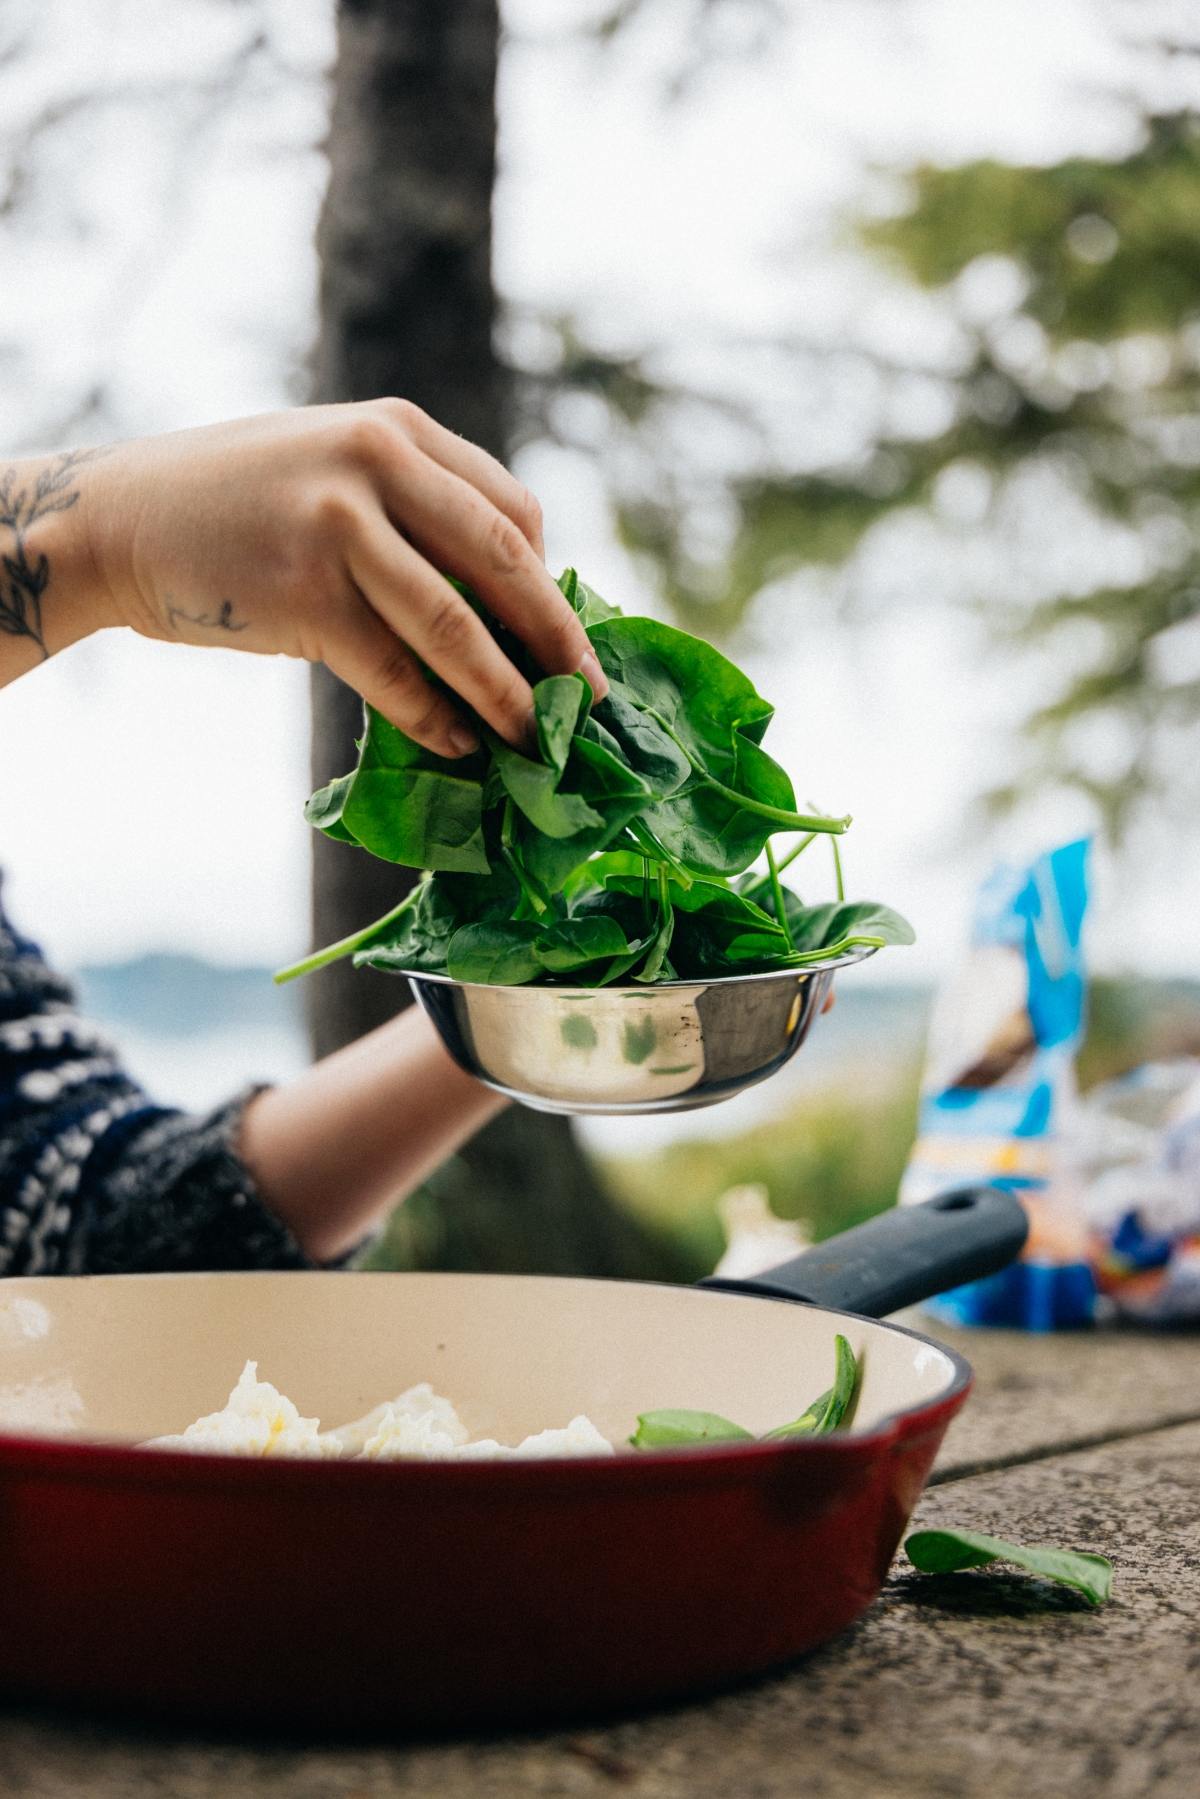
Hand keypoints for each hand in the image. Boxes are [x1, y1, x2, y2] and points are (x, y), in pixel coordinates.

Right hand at [87, 401, 607, 754]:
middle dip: (556, 642)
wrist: (119, 520)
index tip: (565, 641)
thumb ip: (414, 509)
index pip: (513, 508)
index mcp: (400, 429)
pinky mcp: (304, 593)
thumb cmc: (239, 504)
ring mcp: (339, 525)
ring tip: (532, 740)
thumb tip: (503, 605)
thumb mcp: (335, 467)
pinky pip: (393, 670)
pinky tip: (457, 743)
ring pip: (455, 624)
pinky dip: (434, 715)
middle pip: (504, 562)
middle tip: (589, 703)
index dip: (549, 584)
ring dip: (504, 693)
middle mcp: (377, 462)